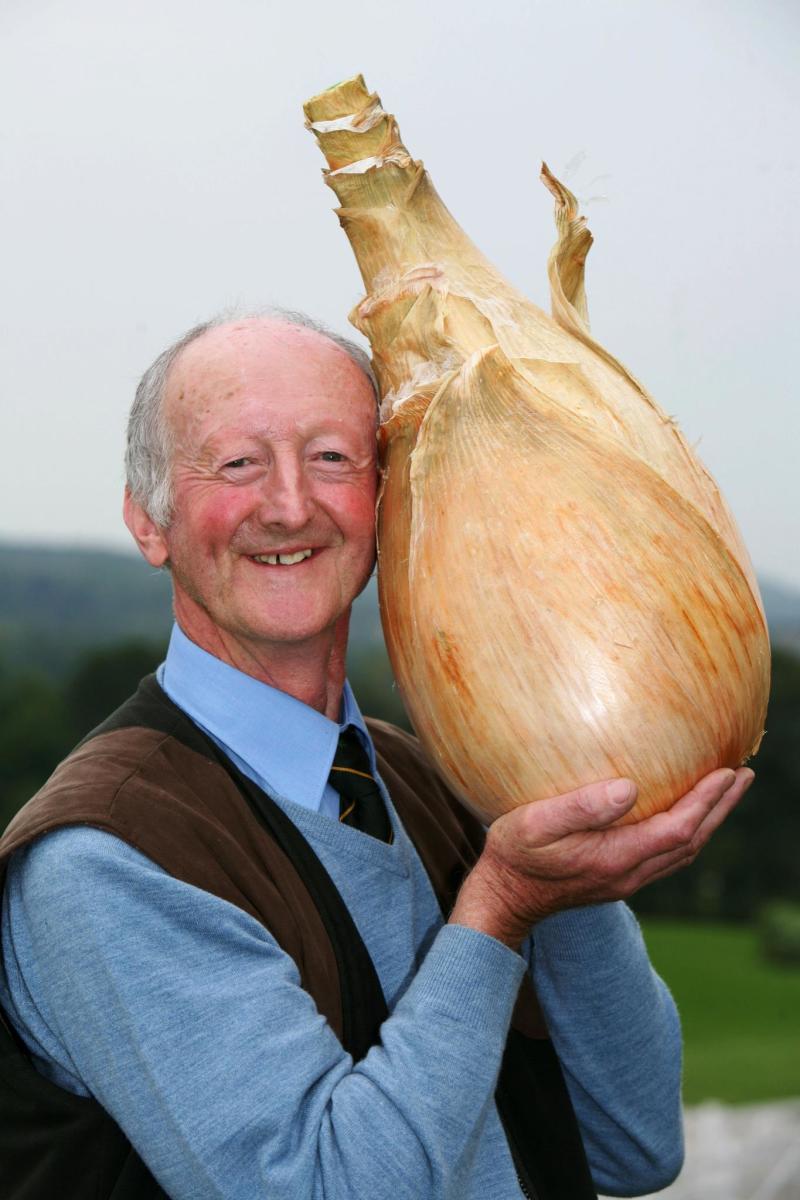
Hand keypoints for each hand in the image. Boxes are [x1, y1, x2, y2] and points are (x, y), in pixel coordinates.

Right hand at [449, 767, 753, 947]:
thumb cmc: (513, 854)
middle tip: (744, 775)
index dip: (707, 800)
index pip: (679, 828)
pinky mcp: (618, 878)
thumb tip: (630, 787)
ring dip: (709, 821)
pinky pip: (667, 855)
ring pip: (683, 852)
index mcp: (615, 858)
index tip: (727, 771)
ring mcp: (626, 880)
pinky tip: (685, 814)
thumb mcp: (535, 824)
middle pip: (691, 841)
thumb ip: (582, 807)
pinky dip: (687, 832)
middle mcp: (629, 873)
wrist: (502, 899)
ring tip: (726, 792)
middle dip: (720, 808)